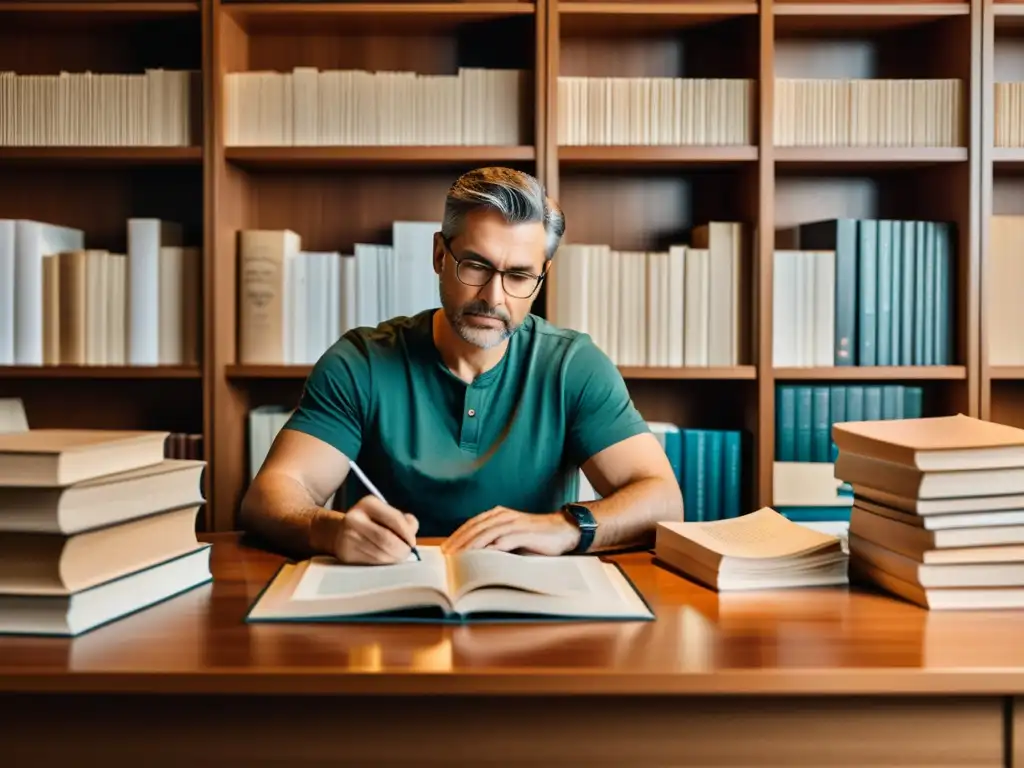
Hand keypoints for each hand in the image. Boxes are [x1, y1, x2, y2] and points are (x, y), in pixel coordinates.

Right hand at [332, 494, 418, 564]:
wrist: (340, 533)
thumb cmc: (371, 523)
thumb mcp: (386, 514)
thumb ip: (404, 521)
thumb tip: (412, 533)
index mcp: (369, 503)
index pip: (394, 519)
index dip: (407, 533)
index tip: (413, 542)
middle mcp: (355, 518)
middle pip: (387, 539)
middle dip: (402, 549)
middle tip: (407, 553)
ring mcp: (348, 536)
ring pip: (380, 553)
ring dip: (394, 558)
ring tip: (397, 557)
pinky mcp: (346, 553)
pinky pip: (372, 562)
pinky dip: (384, 563)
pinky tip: (385, 560)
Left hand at [441, 507, 578, 555]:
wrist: (563, 531)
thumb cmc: (537, 537)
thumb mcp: (513, 537)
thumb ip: (497, 542)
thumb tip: (476, 556)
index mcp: (499, 514)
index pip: (472, 524)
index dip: (457, 536)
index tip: (445, 548)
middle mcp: (504, 516)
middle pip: (475, 527)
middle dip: (458, 541)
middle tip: (446, 555)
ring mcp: (513, 523)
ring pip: (485, 532)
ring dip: (470, 545)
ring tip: (458, 557)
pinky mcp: (523, 533)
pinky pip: (503, 540)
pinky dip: (490, 548)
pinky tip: (480, 556)